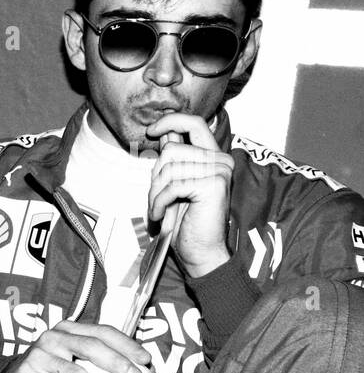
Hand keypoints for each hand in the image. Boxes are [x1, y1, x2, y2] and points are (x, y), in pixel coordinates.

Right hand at [0, 321, 151, 372]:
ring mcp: (37, 356)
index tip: (146, 361)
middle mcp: (52, 338)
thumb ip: (95, 361)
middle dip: (116, 363)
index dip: (126, 345)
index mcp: (68, 329)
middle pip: (90, 347)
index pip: (102, 331)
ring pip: (73, 372)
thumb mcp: (71, 360)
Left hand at [145, 114, 232, 277]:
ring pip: (169, 167)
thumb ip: (173, 159)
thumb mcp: (174, 183)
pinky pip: (172, 186)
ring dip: (155, 192)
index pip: (194, 123)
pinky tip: (159, 216)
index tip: (151, 130)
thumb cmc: (185, 220)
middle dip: (155, 175)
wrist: (199, 251)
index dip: (171, 121)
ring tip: (159, 208)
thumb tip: (162, 131)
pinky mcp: (214, 185)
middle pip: (171, 150)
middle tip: (157, 198)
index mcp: (212, 156)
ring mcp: (219, 171)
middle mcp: (220, 160)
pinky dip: (158, 202)